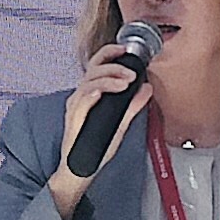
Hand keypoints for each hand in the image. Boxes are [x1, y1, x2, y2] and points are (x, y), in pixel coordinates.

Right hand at [50, 42, 152, 216]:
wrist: (79, 170)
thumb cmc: (95, 148)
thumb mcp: (121, 124)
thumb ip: (133, 106)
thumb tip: (147, 88)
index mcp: (91, 93)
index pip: (99, 65)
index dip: (111, 53)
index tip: (126, 49)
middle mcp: (82, 96)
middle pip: (94, 68)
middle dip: (114, 64)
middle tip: (131, 71)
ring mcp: (76, 106)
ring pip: (89, 81)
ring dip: (108, 78)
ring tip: (125, 82)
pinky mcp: (73, 118)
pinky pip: (81, 99)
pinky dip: (92, 92)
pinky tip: (103, 91)